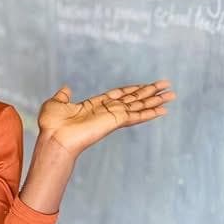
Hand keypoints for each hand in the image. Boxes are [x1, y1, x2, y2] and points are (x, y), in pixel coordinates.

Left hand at [38, 81, 174, 156]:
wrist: (54, 138)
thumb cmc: (51, 125)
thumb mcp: (55, 104)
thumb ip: (63, 96)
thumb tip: (66, 88)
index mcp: (95, 106)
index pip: (118, 95)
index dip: (132, 89)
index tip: (145, 85)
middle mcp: (106, 111)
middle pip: (133, 99)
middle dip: (150, 92)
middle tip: (166, 86)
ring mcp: (112, 117)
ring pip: (138, 106)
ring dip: (155, 100)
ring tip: (171, 94)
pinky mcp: (115, 121)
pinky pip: (136, 115)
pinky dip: (149, 112)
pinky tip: (163, 110)